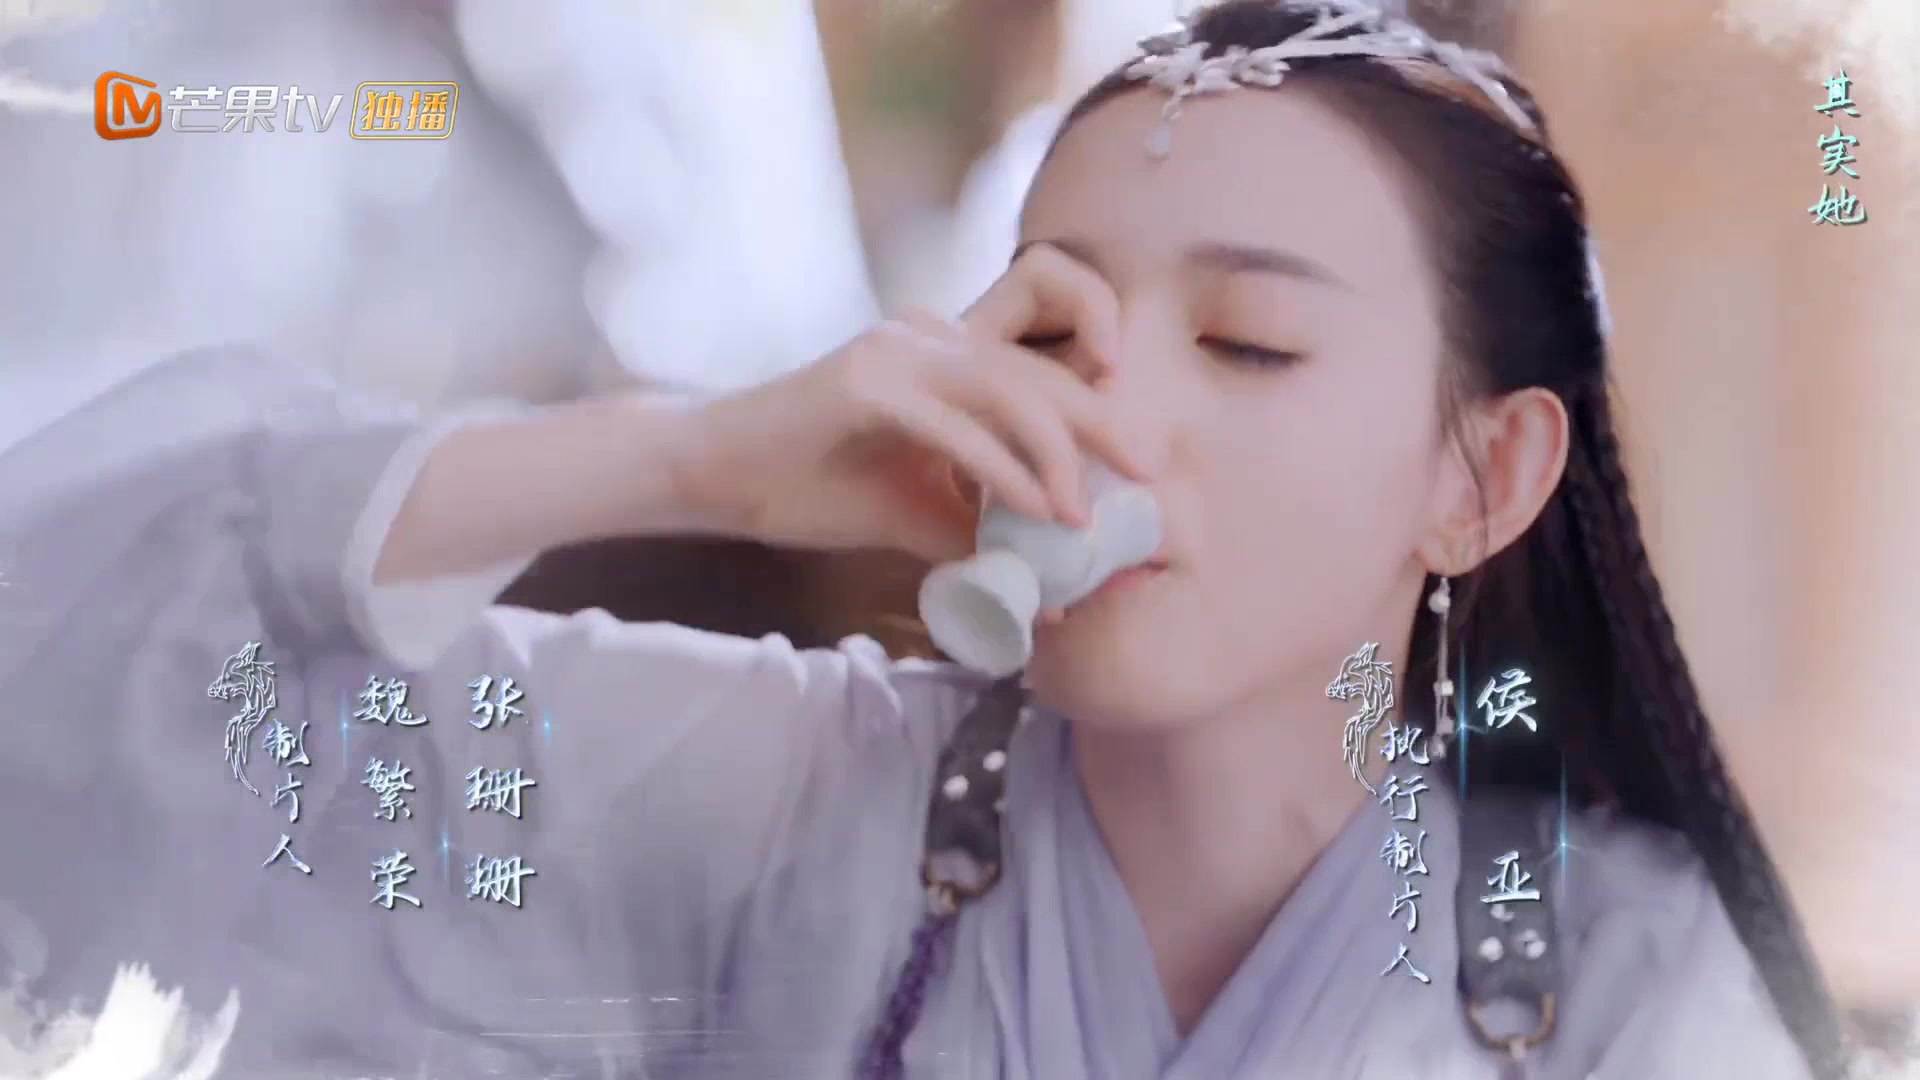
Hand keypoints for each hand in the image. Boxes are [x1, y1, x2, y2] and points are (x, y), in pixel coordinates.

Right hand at [681, 245, 1151, 561]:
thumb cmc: (810, 485)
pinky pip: (955, 425)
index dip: (1093, 369)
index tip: (1133, 433)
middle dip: (1101, 417)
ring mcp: (895, 354)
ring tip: (1084, 514)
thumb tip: (1047, 595)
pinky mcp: (865, 383)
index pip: (1034, 344)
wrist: (718, 476)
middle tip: (1148, 470)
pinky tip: (1034, 508)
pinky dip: (1002, 470)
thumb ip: (977, 532)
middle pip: (1035, 366)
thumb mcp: (912, 512)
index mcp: (942, 354)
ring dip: (1055, 453)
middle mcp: (926, 337)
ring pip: (1005, 388)